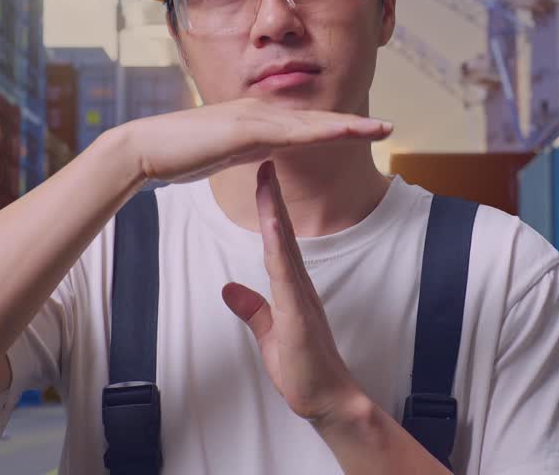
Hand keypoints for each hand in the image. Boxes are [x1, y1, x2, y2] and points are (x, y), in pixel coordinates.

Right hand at [125, 98, 392, 184]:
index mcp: (256, 119)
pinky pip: (287, 133)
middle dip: (354, 124)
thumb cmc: (178, 153)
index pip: (305, 126)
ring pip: (309, 124)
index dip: (338, 128)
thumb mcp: (223, 153)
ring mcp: (252, 118)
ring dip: (346, 126)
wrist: (146, 148)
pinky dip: (316, 133)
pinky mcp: (242, 129)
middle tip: (388, 128)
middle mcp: (259, 112)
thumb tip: (263, 154)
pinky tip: (340, 134)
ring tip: (378, 130)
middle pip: (316, 121)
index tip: (366, 132)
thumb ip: (245, 149)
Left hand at [220, 160, 366, 426]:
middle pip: (283, 232)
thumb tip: (230, 288)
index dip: (269, 207)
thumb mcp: (269, 335)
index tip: (261, 177)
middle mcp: (299, 285)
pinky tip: (273, 226)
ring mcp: (300, 297)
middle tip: (265, 159)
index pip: (277, 239)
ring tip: (266, 179)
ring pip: (285, 245)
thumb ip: (253, 310)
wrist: (327, 400)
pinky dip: (280, 247)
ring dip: (275, 211)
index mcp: (292, 287)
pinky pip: (287, 274)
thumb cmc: (304, 371)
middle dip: (273, 196)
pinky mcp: (299, 314)